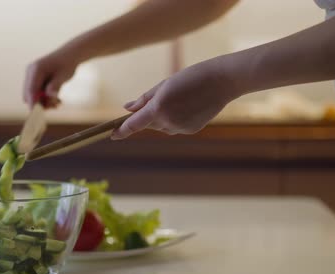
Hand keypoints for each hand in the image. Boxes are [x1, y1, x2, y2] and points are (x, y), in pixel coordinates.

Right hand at [23, 48, 79, 108]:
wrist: (69, 55)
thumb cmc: (67, 64)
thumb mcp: (62, 76)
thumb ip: (54, 87)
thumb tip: (48, 98)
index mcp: (36, 69)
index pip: (30, 90)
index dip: (32, 103)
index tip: (36, 114)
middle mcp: (31, 72)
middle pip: (29, 94)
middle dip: (40, 103)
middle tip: (55, 106)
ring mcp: (31, 75)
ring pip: (33, 95)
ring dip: (44, 101)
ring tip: (58, 102)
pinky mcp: (35, 79)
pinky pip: (37, 92)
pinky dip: (45, 97)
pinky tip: (56, 99)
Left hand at [111, 57, 240, 138]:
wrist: (222, 81)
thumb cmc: (191, 77)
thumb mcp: (164, 84)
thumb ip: (144, 99)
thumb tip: (127, 108)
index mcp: (159, 108)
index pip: (134, 124)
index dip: (121, 131)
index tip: (112, 135)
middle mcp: (168, 121)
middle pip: (149, 124)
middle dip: (148, 115)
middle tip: (163, 97)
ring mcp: (180, 128)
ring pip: (162, 127)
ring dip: (162, 117)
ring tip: (180, 98)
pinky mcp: (191, 130)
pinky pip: (176, 127)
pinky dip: (176, 119)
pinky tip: (189, 105)